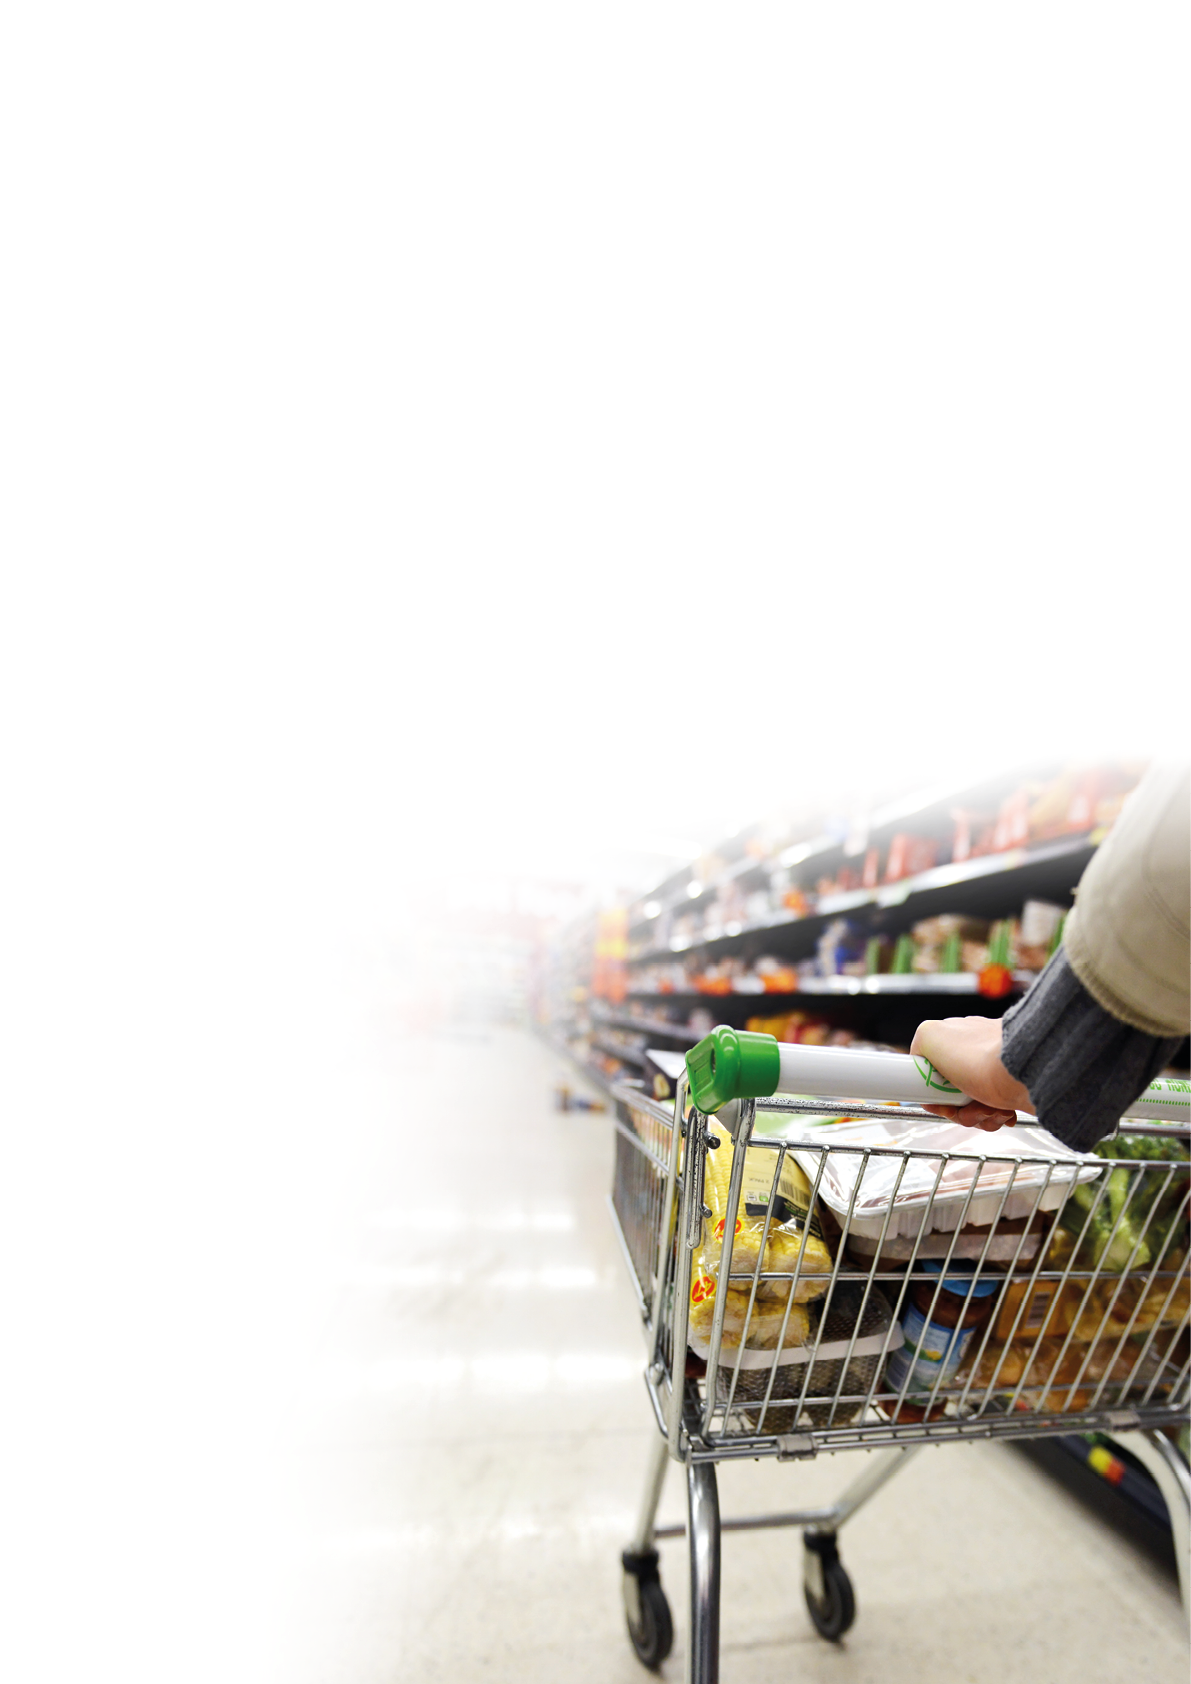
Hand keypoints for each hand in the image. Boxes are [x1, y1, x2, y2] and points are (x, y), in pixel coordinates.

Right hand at [910, 1016, 1032, 1132]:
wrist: (1028, 1074)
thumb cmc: (982, 1057)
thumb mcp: (930, 1036)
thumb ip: (919, 1044)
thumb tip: (920, 1058)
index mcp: (956, 1038)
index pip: (934, 1072)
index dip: (932, 1092)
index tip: (937, 1102)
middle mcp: (976, 1053)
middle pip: (952, 1093)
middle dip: (957, 1109)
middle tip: (965, 1108)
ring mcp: (996, 1072)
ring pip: (973, 1107)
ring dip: (977, 1116)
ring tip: (989, 1109)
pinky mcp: (1014, 1090)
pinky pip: (996, 1112)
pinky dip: (996, 1117)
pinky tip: (1003, 1112)